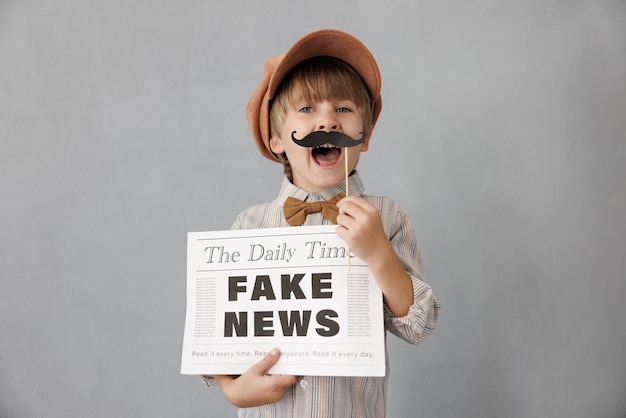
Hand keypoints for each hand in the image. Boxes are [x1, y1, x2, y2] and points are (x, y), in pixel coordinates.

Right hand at [214, 348, 296, 407]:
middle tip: (278, 362)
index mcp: (274, 385)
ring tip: (270, 370)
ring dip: (280, 376)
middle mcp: (277, 393)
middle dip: (284, 370)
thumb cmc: (243, 386)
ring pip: (284, 384)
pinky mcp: (272, 399)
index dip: (291, 368)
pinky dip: (276, 382)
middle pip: (288, 379)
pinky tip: (268, 377)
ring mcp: (275, 397)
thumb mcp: (255, 369)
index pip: (292, 376)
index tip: (289, 361)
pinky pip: (279, 389)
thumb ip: (268, 360)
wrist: (235, 397)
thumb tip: (276, 352)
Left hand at [336, 196, 413, 316]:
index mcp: (372, 211)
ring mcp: (358, 228)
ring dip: (341, 224)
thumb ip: (361, 210)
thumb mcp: (373, 218)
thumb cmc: (375, 236)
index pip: (354, 199)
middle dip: (341, 211)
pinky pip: (338, 230)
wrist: (380, 254)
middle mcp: (366, 217)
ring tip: (349, 230)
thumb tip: (343, 203)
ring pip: (340, 218)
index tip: (340, 205)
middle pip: (345, 206)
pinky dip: (341, 233)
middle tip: (344, 218)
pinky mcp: (351, 237)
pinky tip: (349, 237)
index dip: (344, 200)